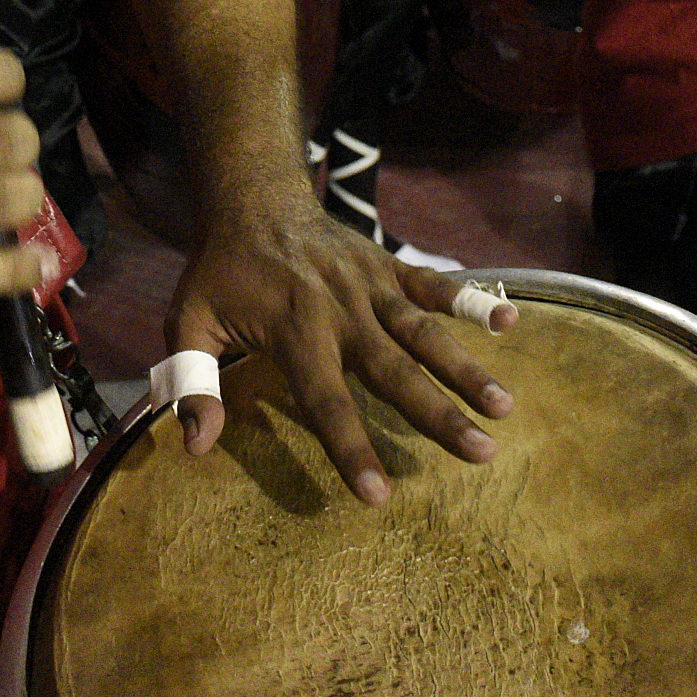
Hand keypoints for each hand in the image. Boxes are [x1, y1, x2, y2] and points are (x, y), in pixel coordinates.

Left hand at [167, 194, 513, 503]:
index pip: (327, 402)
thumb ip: (193, 382)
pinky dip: (469, 301)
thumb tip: (196, 446)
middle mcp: (341, 312)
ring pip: (424, 332)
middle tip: (481, 455)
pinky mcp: (388, 265)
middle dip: (439, 415)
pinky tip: (508, 323)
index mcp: (295, 333)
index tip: (378, 498)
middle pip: (396, 372)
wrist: (254, 199)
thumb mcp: (188, 320)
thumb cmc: (222, 271)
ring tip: (504, 408)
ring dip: (466, 369)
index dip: (352, 450)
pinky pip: (433, 284)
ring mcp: (370, 286)